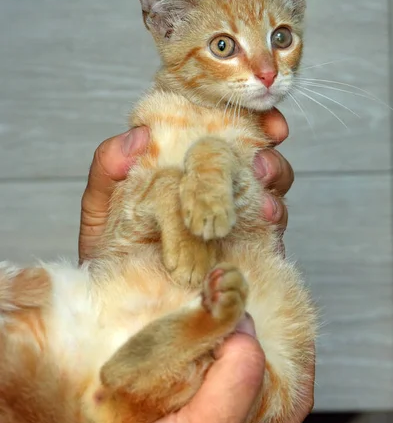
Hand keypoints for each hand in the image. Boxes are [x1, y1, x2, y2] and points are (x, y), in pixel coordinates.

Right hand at [66, 328, 313, 422]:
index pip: (293, 394)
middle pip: (245, 378)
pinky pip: (166, 383)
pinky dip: (162, 361)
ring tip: (190, 316)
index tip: (287, 320)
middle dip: (240, 342)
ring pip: (203, 378)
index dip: (297, 357)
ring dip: (197, 348)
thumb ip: (235, 380)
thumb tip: (245, 325)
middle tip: (228, 307)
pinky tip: (152, 345)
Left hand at [78, 108, 292, 260]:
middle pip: (257, 162)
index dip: (251, 121)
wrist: (115, 301)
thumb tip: (139, 135)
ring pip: (271, 192)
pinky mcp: (246, 250)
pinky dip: (274, 220)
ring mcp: (234, 219)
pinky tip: (264, 219)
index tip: (265, 122)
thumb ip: (110, 167)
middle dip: (270, 157)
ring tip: (263, 199)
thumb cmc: (108, 248)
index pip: (224, 135)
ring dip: (275, 185)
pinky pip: (271, 232)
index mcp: (189, 168)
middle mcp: (217, 190)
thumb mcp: (100, 203)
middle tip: (261, 163)